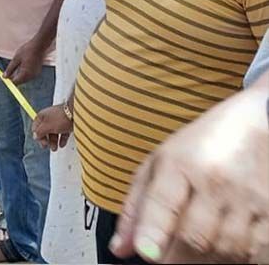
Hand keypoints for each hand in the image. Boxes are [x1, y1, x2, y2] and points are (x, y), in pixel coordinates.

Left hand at [4, 36, 49, 84]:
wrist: (39, 45)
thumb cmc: (28, 50)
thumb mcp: (16, 59)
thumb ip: (10, 69)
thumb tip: (5, 76)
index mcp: (25, 73)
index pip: (16, 82)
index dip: (9, 80)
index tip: (6, 76)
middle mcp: (31, 76)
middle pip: (20, 82)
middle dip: (14, 77)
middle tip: (10, 69)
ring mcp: (35, 74)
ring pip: (24, 79)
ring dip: (19, 75)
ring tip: (18, 64)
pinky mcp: (37, 72)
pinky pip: (29, 76)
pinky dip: (24, 73)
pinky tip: (23, 65)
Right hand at [32, 104, 72, 150]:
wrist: (76, 114)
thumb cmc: (60, 118)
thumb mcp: (47, 127)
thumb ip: (39, 132)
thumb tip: (35, 136)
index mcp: (42, 116)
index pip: (36, 127)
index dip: (37, 136)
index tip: (41, 142)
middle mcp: (49, 117)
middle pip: (45, 131)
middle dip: (46, 140)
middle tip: (47, 146)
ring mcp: (58, 120)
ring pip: (54, 132)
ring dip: (53, 141)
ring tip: (55, 148)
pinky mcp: (66, 124)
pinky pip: (62, 133)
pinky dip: (61, 139)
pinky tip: (62, 144)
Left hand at [111, 80, 268, 263]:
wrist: (262, 125)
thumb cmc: (204, 146)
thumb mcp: (161, 162)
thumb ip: (137, 205)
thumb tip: (120, 247)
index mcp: (181, 163)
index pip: (164, 201)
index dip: (153, 231)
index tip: (146, 253)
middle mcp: (217, 181)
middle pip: (194, 237)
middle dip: (173, 259)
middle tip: (162, 259)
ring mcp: (249, 200)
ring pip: (225, 251)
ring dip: (204, 263)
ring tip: (189, 257)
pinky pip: (254, 254)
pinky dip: (234, 261)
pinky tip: (219, 254)